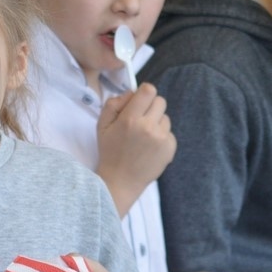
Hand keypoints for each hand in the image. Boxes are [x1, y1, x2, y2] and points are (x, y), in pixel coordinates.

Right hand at [96, 83, 176, 216]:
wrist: (120, 181)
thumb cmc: (110, 151)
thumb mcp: (102, 125)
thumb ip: (114, 104)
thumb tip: (131, 93)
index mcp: (130, 119)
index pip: (148, 90)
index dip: (143, 93)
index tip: (139, 102)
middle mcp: (148, 127)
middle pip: (160, 101)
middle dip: (150, 106)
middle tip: (140, 119)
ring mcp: (161, 138)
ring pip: (166, 117)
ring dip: (156, 122)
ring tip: (144, 137)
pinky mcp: (170, 148)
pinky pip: (169, 133)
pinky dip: (161, 137)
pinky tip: (150, 147)